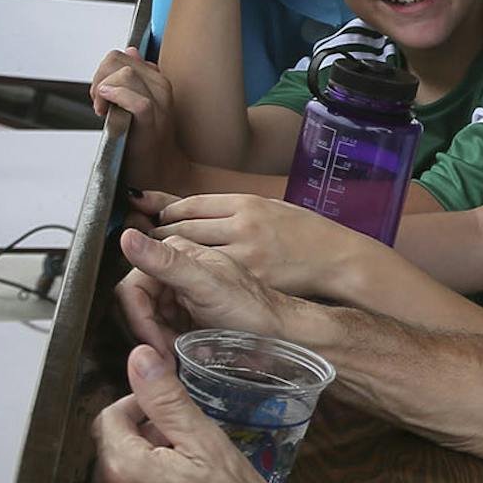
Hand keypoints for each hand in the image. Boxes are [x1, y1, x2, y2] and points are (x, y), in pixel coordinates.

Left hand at [90, 51, 187, 191]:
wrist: (160, 172)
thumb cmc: (145, 140)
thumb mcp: (139, 102)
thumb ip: (133, 76)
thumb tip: (131, 51)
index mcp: (156, 80)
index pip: (122, 55)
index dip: (103, 72)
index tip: (101, 95)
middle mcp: (161, 88)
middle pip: (119, 60)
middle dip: (100, 78)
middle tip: (99, 104)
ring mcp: (160, 105)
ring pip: (126, 75)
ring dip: (104, 91)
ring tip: (103, 111)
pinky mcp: (153, 123)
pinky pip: (138, 101)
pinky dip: (118, 98)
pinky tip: (105, 108)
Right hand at [114, 226, 305, 354]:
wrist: (281, 331)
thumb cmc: (253, 308)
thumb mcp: (206, 285)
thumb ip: (166, 262)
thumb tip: (126, 237)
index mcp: (176, 252)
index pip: (131, 287)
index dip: (138, 319)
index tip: (154, 344)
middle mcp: (176, 268)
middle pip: (137, 306)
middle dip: (150, 333)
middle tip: (170, 353)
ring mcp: (181, 290)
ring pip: (148, 321)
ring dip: (160, 342)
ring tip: (183, 353)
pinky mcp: (187, 311)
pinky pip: (162, 330)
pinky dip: (170, 344)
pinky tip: (187, 351)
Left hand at [148, 192, 369, 298]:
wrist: (334, 258)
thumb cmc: (301, 233)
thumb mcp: (267, 207)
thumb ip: (229, 209)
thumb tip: (187, 207)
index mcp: (246, 203)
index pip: (190, 204)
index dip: (167, 211)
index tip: (158, 217)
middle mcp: (243, 226)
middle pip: (183, 226)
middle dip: (160, 233)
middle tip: (147, 238)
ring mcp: (245, 255)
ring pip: (190, 251)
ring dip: (171, 254)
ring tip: (163, 258)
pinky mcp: (248, 279)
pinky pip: (208, 275)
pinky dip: (192, 275)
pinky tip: (186, 279)